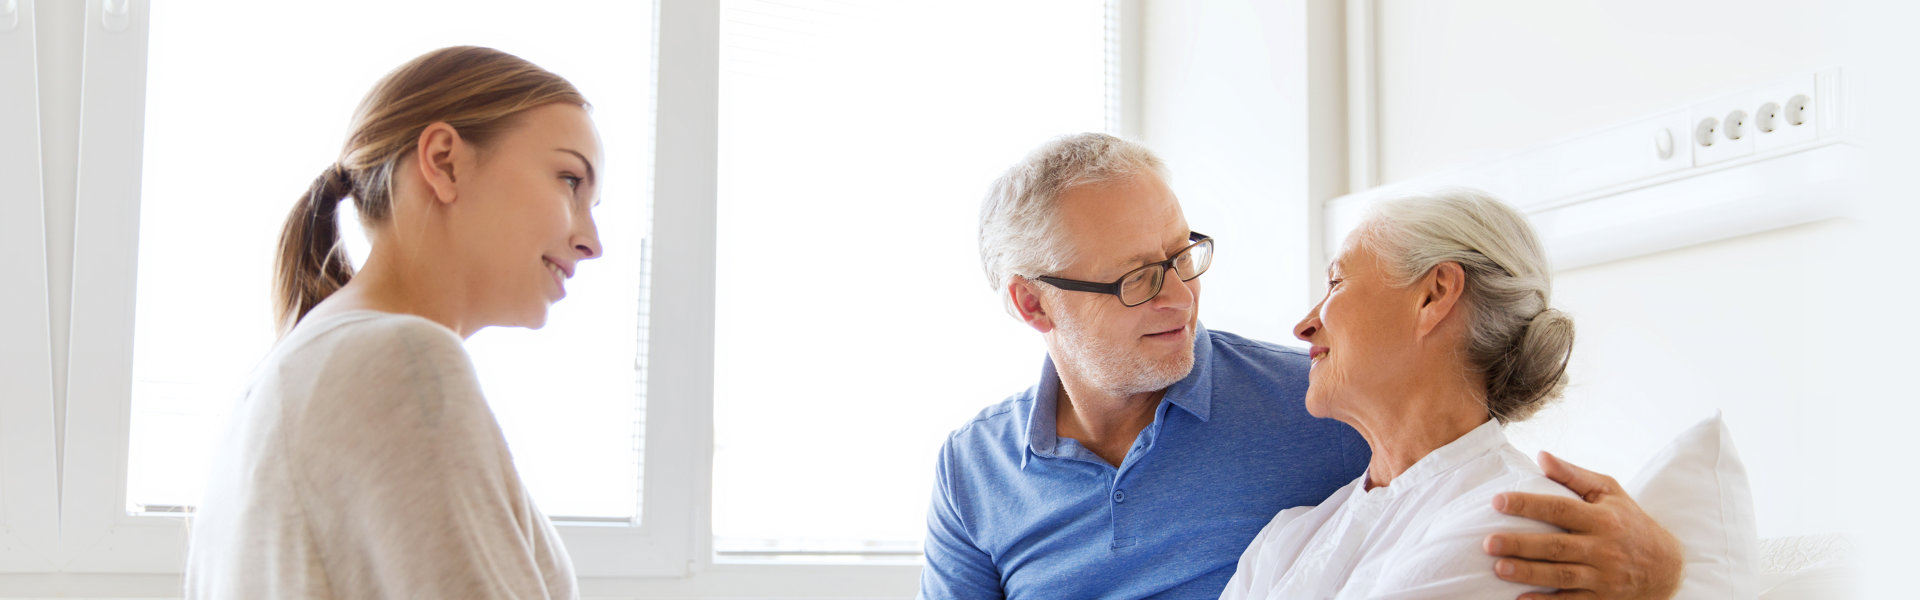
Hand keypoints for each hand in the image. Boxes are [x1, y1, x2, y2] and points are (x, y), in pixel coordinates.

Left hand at [1482, 451, 1682, 599]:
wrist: (1666, 566)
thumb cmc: (1629, 521)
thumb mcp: (1609, 492)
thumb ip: (1573, 475)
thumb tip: (1541, 456)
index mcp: (1602, 519)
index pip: (1560, 509)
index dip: (1528, 505)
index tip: (1497, 502)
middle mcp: (1603, 548)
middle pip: (1556, 546)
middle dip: (1521, 544)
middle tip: (1488, 542)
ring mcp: (1603, 577)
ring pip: (1561, 576)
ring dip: (1529, 573)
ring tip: (1499, 568)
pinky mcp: (1602, 599)